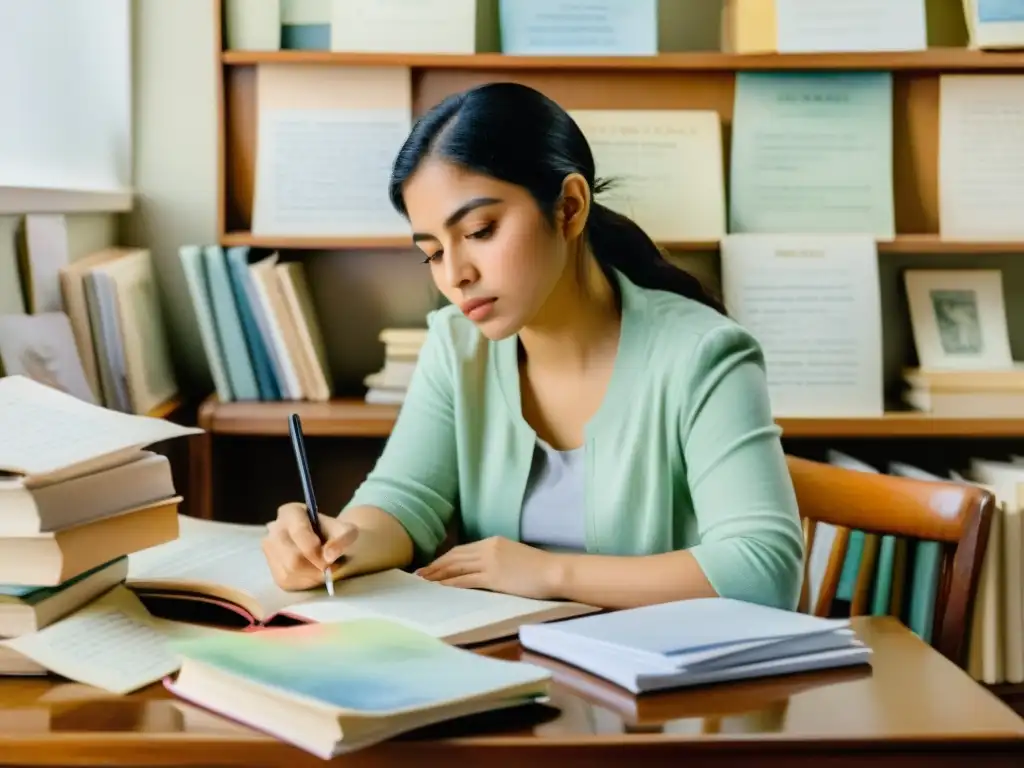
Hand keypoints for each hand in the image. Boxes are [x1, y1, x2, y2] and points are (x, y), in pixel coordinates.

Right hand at [262, 502, 358, 590]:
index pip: (299, 532)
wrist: (329, 544)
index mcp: (291, 512)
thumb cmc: (336, 534)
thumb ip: (343, 538)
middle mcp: (275, 529)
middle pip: (292, 558)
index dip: (316, 549)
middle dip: (315, 567)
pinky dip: (306, 582)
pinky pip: (287, 581)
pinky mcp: (273, 570)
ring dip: (313, 576)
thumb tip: (329, 556)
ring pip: (289, 572)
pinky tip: (315, 574)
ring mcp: (270, 550)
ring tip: (325, 570)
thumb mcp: (347, 530)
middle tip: (331, 568)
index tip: (331, 558)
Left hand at [416, 536, 562, 599]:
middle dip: (435, 566)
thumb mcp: (513, 556)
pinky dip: (450, 584)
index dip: (444, 559)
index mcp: (493, 542)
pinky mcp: (494, 577)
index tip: (432, 566)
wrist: (554, 572)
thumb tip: (482, 569)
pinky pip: (466, 580)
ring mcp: (490, 562)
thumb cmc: (538, 568)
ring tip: (423, 582)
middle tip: (419, 574)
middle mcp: (488, 548)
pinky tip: (440, 588)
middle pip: (454, 557)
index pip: (461, 549)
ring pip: (456, 568)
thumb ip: (496, 558)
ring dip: (437, 575)